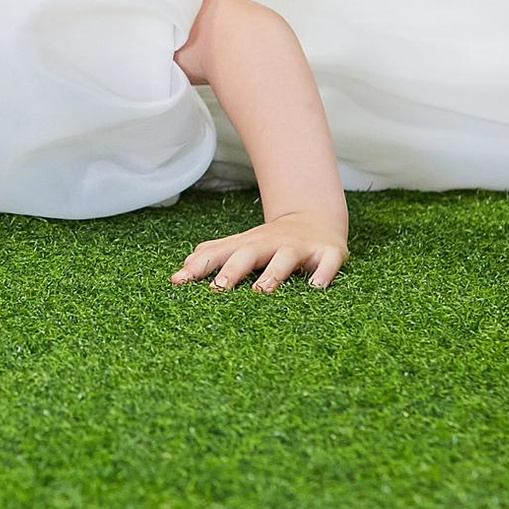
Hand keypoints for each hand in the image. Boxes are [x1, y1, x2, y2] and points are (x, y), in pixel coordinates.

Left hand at [171, 212, 347, 291]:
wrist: (317, 218)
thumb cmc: (272, 241)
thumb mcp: (244, 245)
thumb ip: (214, 256)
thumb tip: (179, 271)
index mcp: (251, 243)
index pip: (221, 253)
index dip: (201, 266)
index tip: (179, 280)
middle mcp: (273, 243)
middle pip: (250, 253)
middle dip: (234, 269)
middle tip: (218, 288)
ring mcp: (301, 248)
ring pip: (286, 258)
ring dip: (274, 272)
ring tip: (262, 290)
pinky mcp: (329, 253)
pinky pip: (328, 263)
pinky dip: (323, 274)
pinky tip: (316, 287)